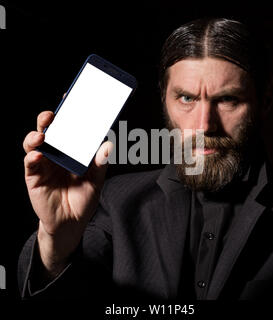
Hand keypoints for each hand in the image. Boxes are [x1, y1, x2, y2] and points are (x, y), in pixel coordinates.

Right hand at [23, 110, 112, 274]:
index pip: (69, 127)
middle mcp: (56, 153)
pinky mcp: (34, 176)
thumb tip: (109, 144)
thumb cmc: (83, 198)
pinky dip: (32, 156)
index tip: (71, 97)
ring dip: (37, 135)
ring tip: (43, 134)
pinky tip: (38, 154)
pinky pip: (30, 163)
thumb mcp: (96, 180)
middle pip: (50, 130)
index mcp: (71, 150)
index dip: (68, 113)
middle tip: (53, 114)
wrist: (71, 222)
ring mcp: (44, 163)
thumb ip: (100, 163)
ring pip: (35, 142)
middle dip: (49, 119)